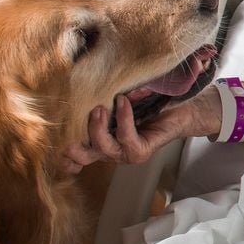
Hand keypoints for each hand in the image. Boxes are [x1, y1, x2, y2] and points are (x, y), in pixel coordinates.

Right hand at [61, 85, 221, 171]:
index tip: (58, 148)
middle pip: (85, 157)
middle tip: (73, 128)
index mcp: (106, 139)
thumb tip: (90, 86)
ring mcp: (128, 153)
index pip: (81, 156)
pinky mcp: (143, 150)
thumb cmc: (153, 99)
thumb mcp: (125, 96)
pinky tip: (124, 103)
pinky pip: (126, 138)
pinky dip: (123, 119)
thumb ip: (108, 96)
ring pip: (104, 148)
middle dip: (75, 149)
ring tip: (100, 108)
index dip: (67, 158)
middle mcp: (114, 150)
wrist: (185, 106)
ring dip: (98, 128)